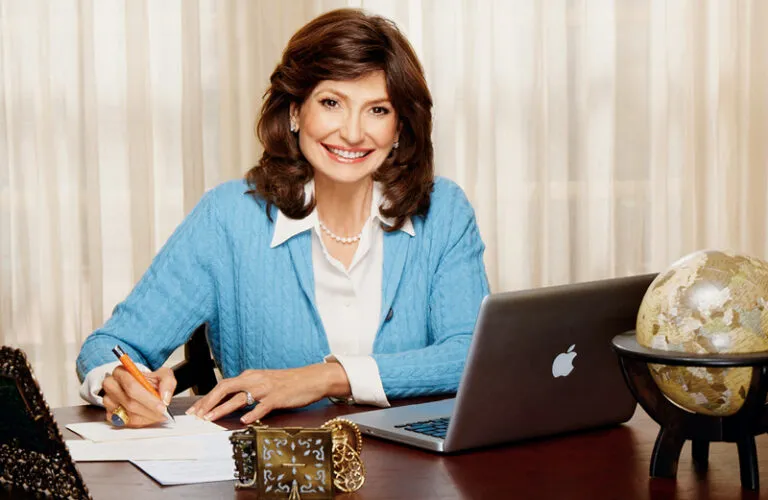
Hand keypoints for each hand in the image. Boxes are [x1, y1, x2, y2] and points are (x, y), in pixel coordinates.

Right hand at [102, 366, 176, 427]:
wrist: (144, 386)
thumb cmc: (150, 380)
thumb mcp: (163, 375)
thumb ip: (167, 383)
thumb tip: (165, 398)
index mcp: (121, 371)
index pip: (132, 386)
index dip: (148, 399)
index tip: (162, 406)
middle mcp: (111, 385)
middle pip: (129, 402)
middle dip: (149, 410)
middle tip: (162, 413)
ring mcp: (108, 400)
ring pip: (127, 414)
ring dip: (145, 417)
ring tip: (157, 415)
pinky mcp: (109, 413)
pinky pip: (123, 422)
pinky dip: (138, 423)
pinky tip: (147, 418)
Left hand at [186, 363, 350, 423]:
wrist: (311, 378)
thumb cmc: (288, 382)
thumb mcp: (264, 382)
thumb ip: (248, 389)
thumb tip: (231, 400)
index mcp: (250, 376)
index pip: (223, 385)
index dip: (207, 397)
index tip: (195, 410)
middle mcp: (255, 380)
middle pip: (225, 388)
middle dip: (208, 402)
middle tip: (197, 416)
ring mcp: (266, 389)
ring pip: (239, 398)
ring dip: (222, 408)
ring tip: (210, 419)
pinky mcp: (277, 397)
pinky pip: (262, 406)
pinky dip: (252, 414)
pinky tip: (244, 421)